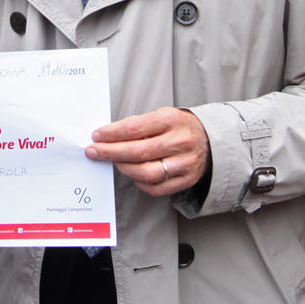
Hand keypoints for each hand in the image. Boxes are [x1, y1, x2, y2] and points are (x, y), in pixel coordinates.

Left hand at [87, 107, 209, 197]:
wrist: (210, 140)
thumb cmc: (179, 127)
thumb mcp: (162, 116)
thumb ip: (138, 125)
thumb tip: (108, 136)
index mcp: (172, 120)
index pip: (135, 128)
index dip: (112, 134)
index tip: (97, 136)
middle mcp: (180, 142)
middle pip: (138, 152)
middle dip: (111, 152)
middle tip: (94, 152)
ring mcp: (185, 163)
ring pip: (146, 173)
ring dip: (124, 168)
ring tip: (115, 162)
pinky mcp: (187, 179)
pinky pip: (156, 188)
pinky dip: (140, 183)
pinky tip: (134, 174)